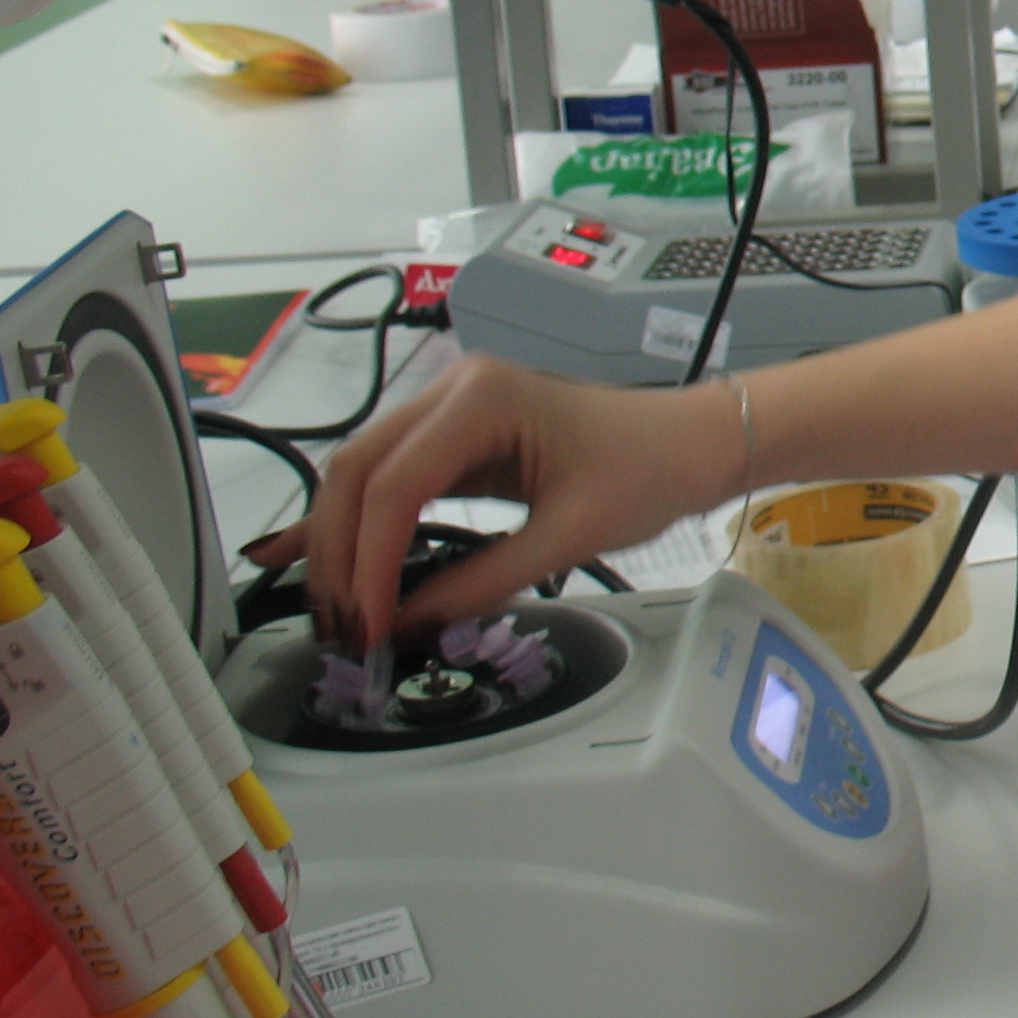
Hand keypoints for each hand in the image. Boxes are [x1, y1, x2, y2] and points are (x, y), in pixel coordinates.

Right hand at [256, 354, 739, 648]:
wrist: (694, 441)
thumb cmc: (650, 472)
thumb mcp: (570, 536)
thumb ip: (482, 583)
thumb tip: (407, 626)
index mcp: (482, 398)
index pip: (393, 485)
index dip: (368, 562)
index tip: (369, 626)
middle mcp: (453, 390)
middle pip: (358, 472)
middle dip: (339, 554)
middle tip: (344, 628)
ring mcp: (450, 407)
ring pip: (362, 473)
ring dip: (342, 542)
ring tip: (341, 612)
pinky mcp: (457, 434)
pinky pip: (389, 477)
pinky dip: (359, 522)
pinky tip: (324, 561)